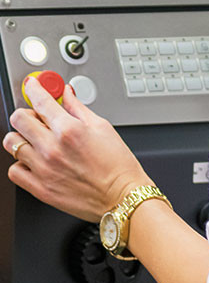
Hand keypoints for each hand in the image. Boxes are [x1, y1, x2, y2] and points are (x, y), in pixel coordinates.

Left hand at [3, 76, 151, 221]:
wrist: (121, 197)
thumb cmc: (117, 165)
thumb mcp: (102, 127)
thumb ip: (78, 108)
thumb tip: (66, 94)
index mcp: (69, 129)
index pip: (40, 100)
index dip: (33, 87)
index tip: (32, 86)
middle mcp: (52, 148)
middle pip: (19, 119)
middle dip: (27, 112)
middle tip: (37, 117)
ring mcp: (43, 169)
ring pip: (12, 143)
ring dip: (22, 137)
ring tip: (35, 140)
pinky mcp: (40, 188)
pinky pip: (14, 170)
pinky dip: (21, 163)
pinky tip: (34, 161)